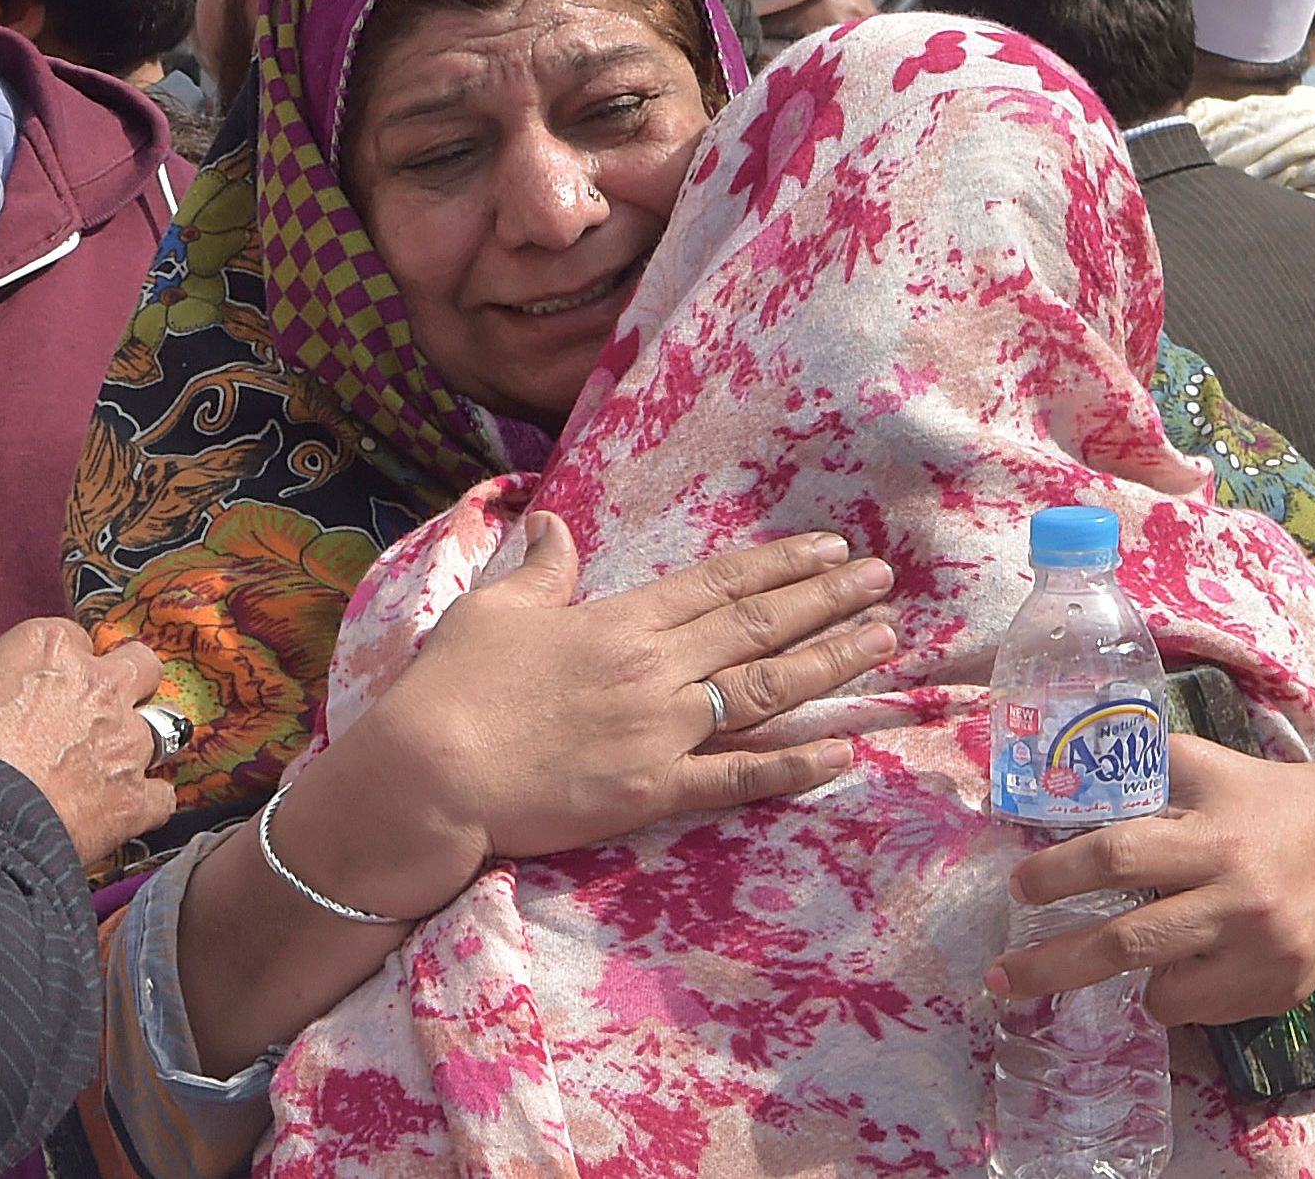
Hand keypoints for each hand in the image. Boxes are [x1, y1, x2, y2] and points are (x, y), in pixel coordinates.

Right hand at [0, 617, 173, 865]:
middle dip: (126, 684)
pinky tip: (121, 812)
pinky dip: (144, 804)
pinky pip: (161, 796)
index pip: (73, 639)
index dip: (61, 667)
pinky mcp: (134, 799)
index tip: (44, 689)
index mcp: (49, 647)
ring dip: (134, 745)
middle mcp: (99, 685)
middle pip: (140, 665)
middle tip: (98, 711)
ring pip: (161, 728)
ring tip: (106, 767)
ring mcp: (124, 742)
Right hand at [309, 513, 897, 918]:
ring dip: (830, 663)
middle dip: (827, 600)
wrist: (430, 774)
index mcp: (622, 619)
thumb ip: (540, 568)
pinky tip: (843, 749)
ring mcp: (662, 731)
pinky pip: (738, 776)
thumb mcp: (494, 609)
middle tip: (885, 581)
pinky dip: (794, 764)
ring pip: (765, 690)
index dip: (781, 565)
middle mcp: (657, 668)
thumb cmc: (453, 687)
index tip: (832, 548)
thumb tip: (554, 523)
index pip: (720, 584)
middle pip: (758, 627)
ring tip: (884, 640)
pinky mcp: (654, 791)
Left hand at [986, 735, 1314, 1024]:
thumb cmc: (1267, 802)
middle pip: (1125, 942)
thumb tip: (1059, 781)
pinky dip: (1175, 992)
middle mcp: (1238, 900)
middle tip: (1000, 978)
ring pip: (1162, 992)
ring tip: (1114, 958)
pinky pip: (1200, 1010)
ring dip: (1124, 977)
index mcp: (1213, 837)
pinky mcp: (1277, 993)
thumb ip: (1141, 770)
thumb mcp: (1206, 766)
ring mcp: (1261, 954)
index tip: (1019, 888)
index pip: (1119, 858)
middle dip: (1052, 963)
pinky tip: (1187, 959)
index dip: (1059, 873)